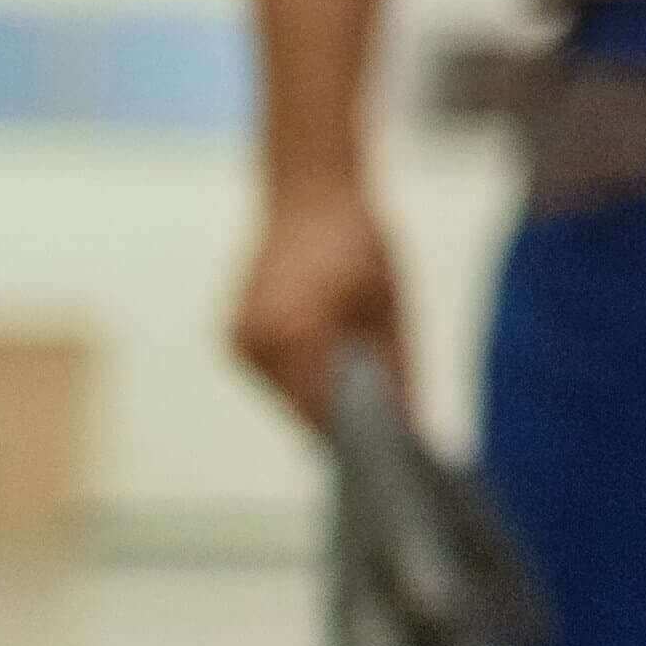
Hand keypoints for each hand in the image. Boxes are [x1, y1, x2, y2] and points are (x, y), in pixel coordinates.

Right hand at [232, 180, 401, 431]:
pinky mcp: (235, 335)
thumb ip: (395, 371)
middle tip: (387, 433)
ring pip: (287, 395)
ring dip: (321, 399)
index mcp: (294, 335)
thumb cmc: (361, 243)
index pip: (324, 413)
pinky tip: (337, 370)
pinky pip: (275, 376)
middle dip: (342, 420)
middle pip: (303, 408)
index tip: (391, 452)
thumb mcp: (389, 309)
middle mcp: (256, 344)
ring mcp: (240, 341)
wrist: (312, 193)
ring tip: (366, 399)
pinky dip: (304, 379)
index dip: (358, 436)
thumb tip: (410, 424)